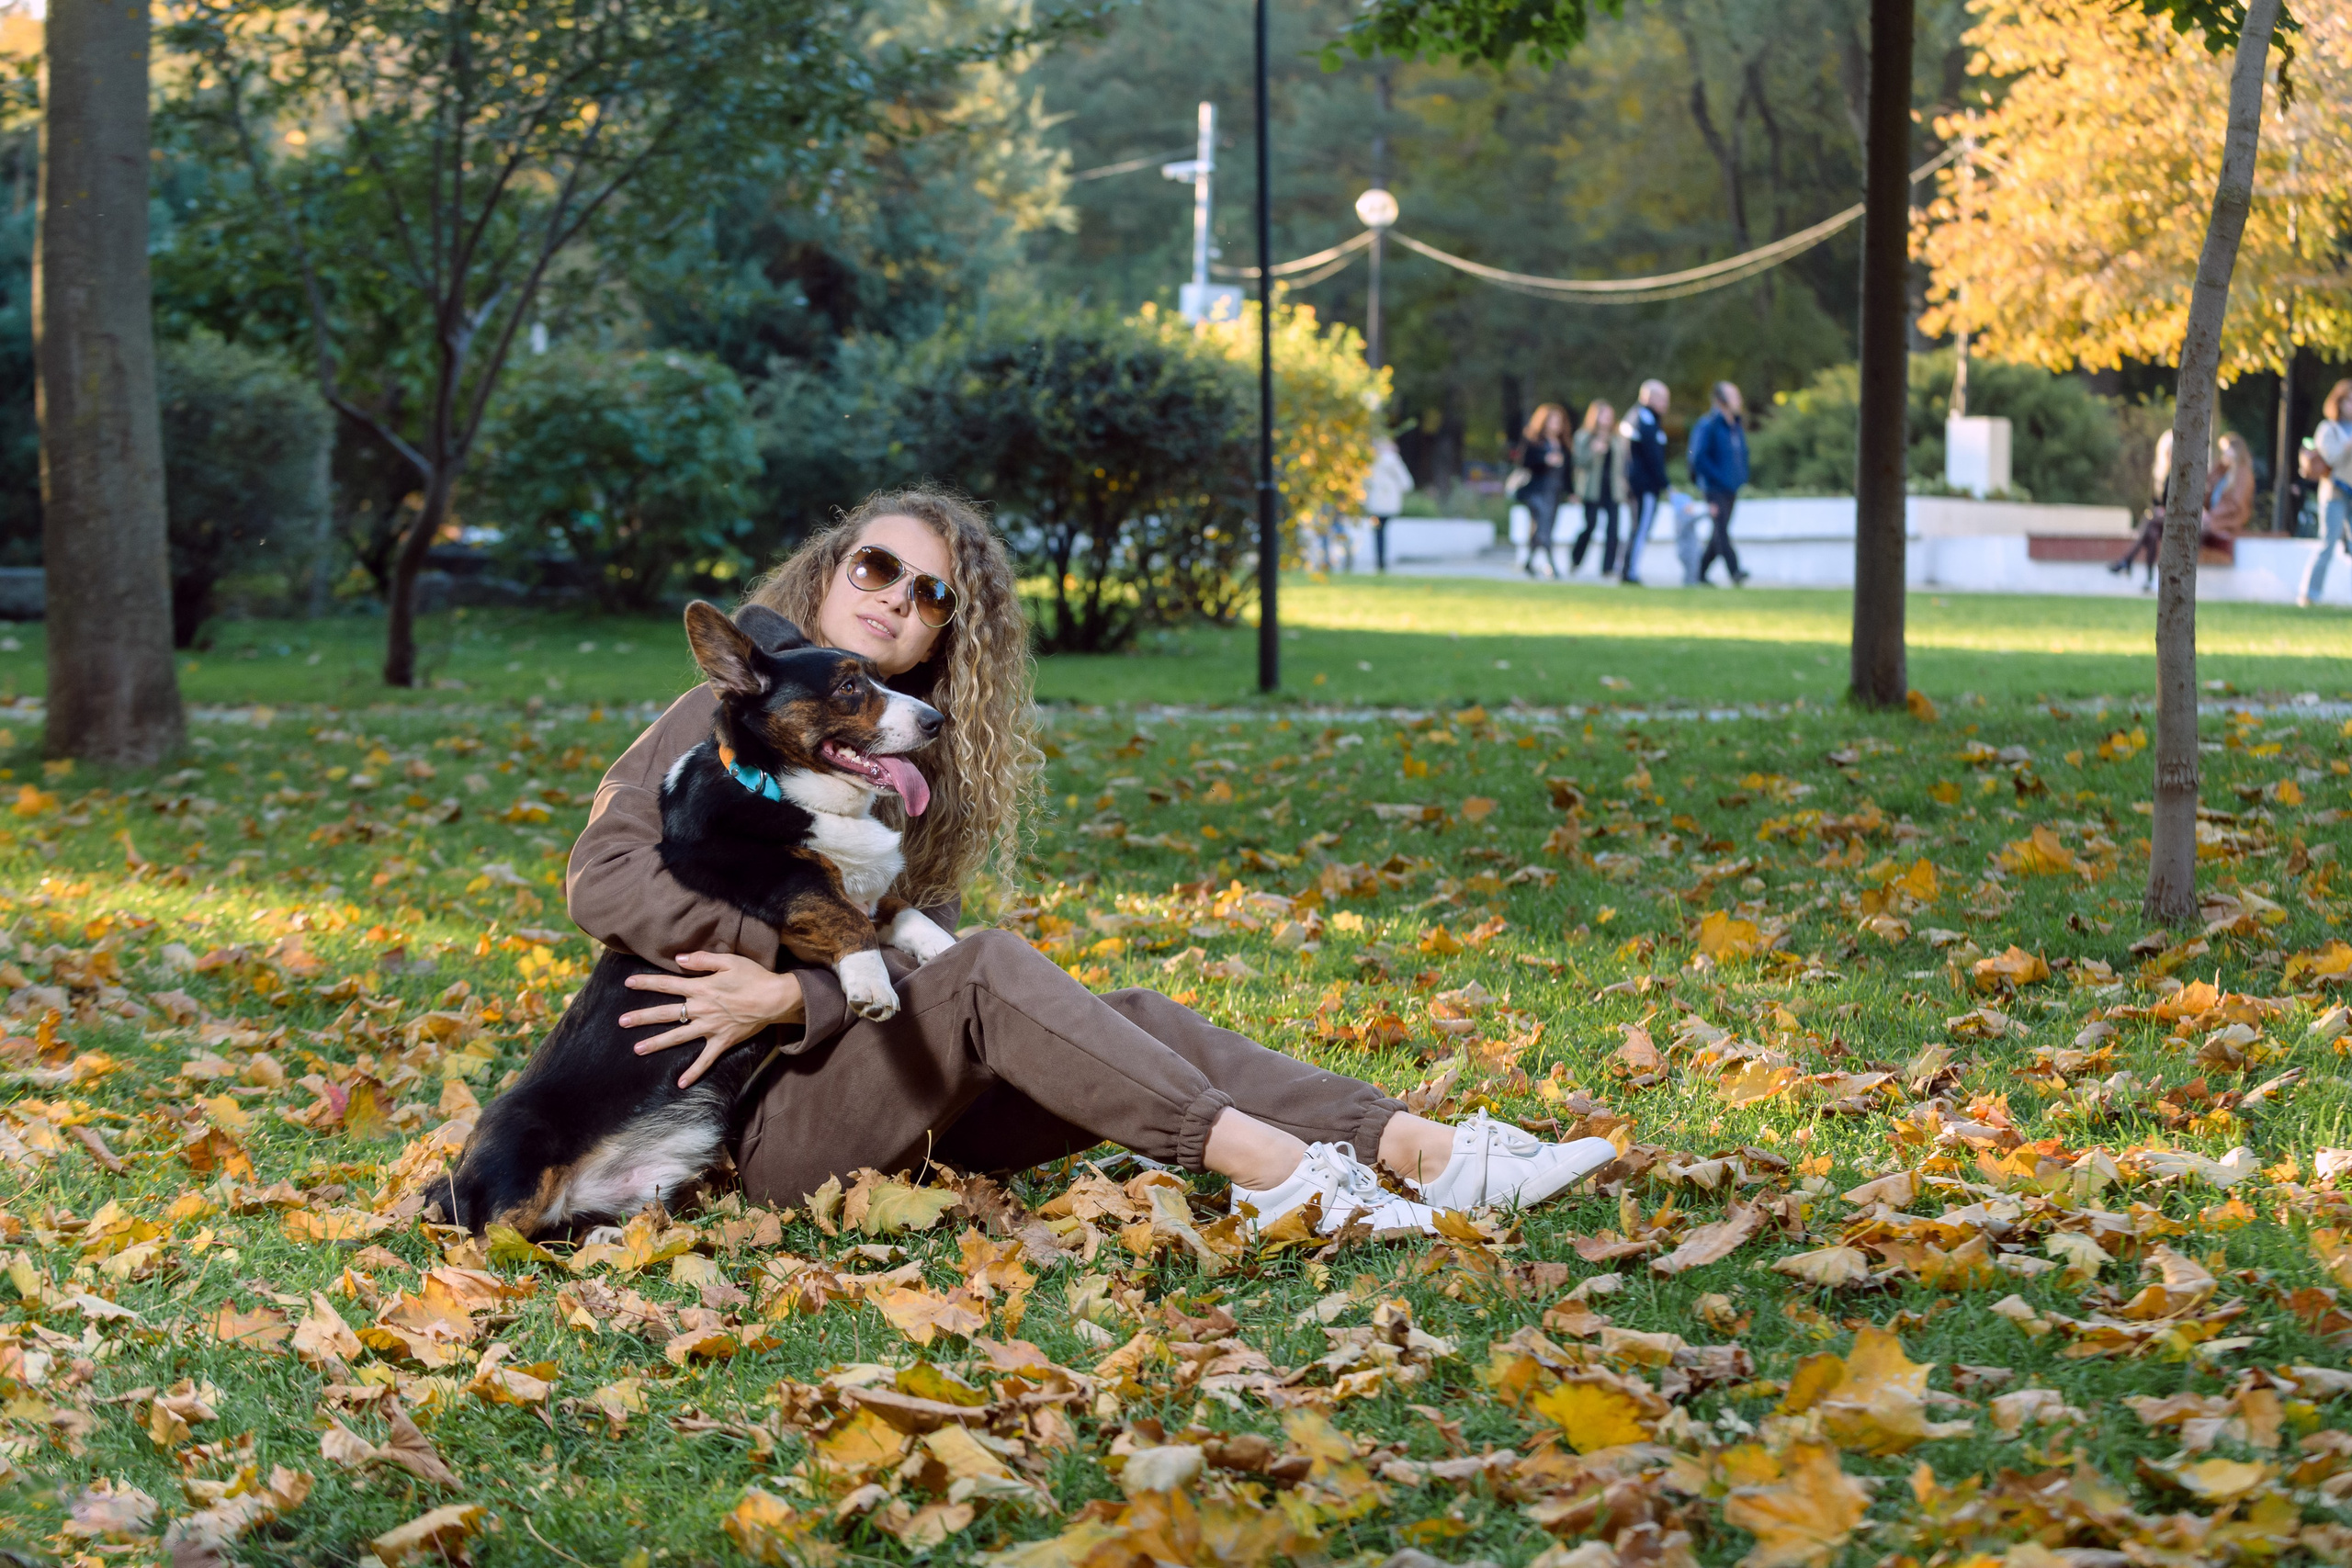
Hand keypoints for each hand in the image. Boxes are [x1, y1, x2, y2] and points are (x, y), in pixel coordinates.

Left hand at [622, 953, 804, 1088]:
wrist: (776, 998)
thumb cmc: (754, 976)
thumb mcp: (729, 960)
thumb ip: (702, 959)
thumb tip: (678, 958)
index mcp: (701, 987)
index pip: (668, 984)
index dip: (647, 982)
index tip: (628, 984)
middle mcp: (701, 1009)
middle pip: (666, 1013)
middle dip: (642, 1017)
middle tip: (621, 1022)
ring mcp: (711, 1027)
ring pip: (678, 1037)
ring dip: (657, 1043)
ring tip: (637, 1050)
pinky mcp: (723, 1041)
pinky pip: (706, 1060)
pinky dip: (694, 1072)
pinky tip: (680, 1084)